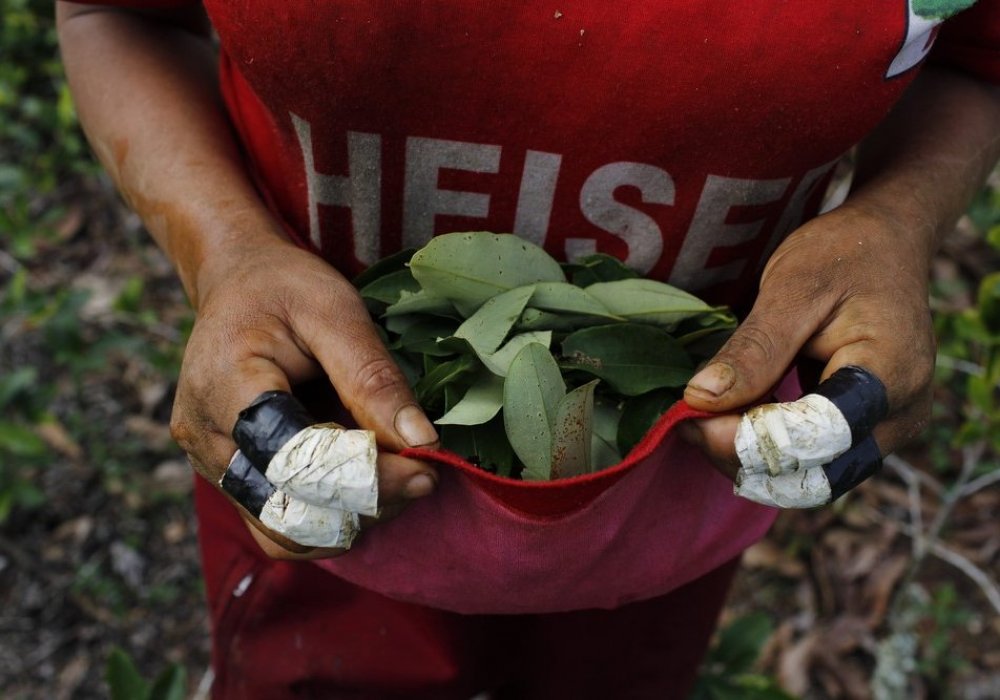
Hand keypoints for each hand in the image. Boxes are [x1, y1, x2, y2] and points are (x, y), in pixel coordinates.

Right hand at [169, 236, 439, 558]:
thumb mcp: (337, 312)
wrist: (237, 284)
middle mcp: (207, 438)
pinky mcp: (225, 477)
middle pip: (288, 509)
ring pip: (284, 530)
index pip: (298, 462)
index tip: (427, 471)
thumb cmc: (285, 288)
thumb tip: (422, 441)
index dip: (366, 478)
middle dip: (364, 505)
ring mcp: (209, 464)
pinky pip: (278, 521)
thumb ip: (374, 378)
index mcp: (226, 387)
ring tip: (395, 479)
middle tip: (421, 477)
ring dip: (349, 519)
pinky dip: (328, 515)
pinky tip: (365, 484)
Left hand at [681, 203, 934, 481]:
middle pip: (812, 475)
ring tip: (704, 414)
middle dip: (742, 457)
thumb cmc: (844, 254)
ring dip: (748, 457)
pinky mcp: (864, 433)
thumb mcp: (791, 288)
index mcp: (890, 376)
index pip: (815, 438)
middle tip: (689, 419)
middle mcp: (898, 418)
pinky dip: (764, 448)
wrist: (886, 243)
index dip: (748, 439)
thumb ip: (753, 350)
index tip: (693, 415)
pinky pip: (811, 460)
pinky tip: (731, 415)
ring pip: (808, 478)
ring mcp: (886, 431)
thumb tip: (700, 399)